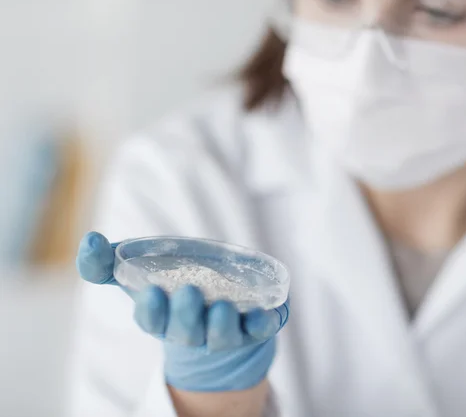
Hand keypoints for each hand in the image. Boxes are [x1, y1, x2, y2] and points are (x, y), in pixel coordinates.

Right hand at [76, 231, 288, 391]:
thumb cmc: (168, 288)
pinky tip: (266, 315)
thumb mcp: (136, 273)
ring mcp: (223, 331)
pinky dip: (262, 324)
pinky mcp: (251, 327)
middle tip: (189, 293)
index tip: (152, 292)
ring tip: (223, 308)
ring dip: (222, 323)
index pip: (152, 320)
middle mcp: (191, 330)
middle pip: (187, 330)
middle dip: (187, 315)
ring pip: (222, 334)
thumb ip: (105, 263)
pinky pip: (258, 329)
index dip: (152, 310)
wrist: (211, 311)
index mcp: (161, 319)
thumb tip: (88, 240)